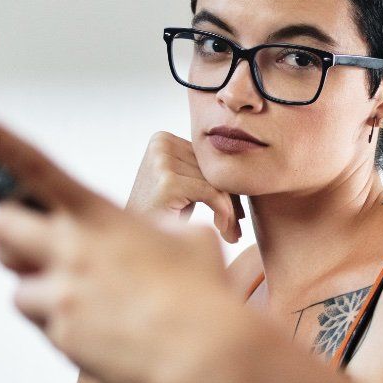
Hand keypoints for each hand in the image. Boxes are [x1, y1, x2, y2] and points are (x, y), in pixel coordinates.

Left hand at [0, 99, 250, 382]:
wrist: (203, 358)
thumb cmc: (203, 296)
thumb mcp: (186, 238)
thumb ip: (154, 228)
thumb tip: (148, 235)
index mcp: (97, 214)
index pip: (31, 163)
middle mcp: (69, 251)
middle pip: (0, 228)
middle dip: (11, 233)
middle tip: (37, 241)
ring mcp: (61, 296)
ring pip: (19, 286)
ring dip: (41, 287)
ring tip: (90, 297)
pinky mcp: (60, 337)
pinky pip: (44, 324)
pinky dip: (64, 324)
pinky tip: (104, 328)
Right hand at [127, 131, 243, 242]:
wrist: (133, 244)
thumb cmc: (162, 216)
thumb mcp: (185, 185)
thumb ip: (205, 171)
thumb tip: (249, 169)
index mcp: (163, 139)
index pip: (209, 159)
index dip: (227, 186)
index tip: (239, 213)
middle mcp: (161, 144)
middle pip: (213, 169)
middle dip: (230, 200)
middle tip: (238, 227)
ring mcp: (162, 161)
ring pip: (216, 182)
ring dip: (229, 211)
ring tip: (233, 234)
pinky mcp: (168, 181)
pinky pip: (211, 193)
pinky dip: (223, 212)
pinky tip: (223, 231)